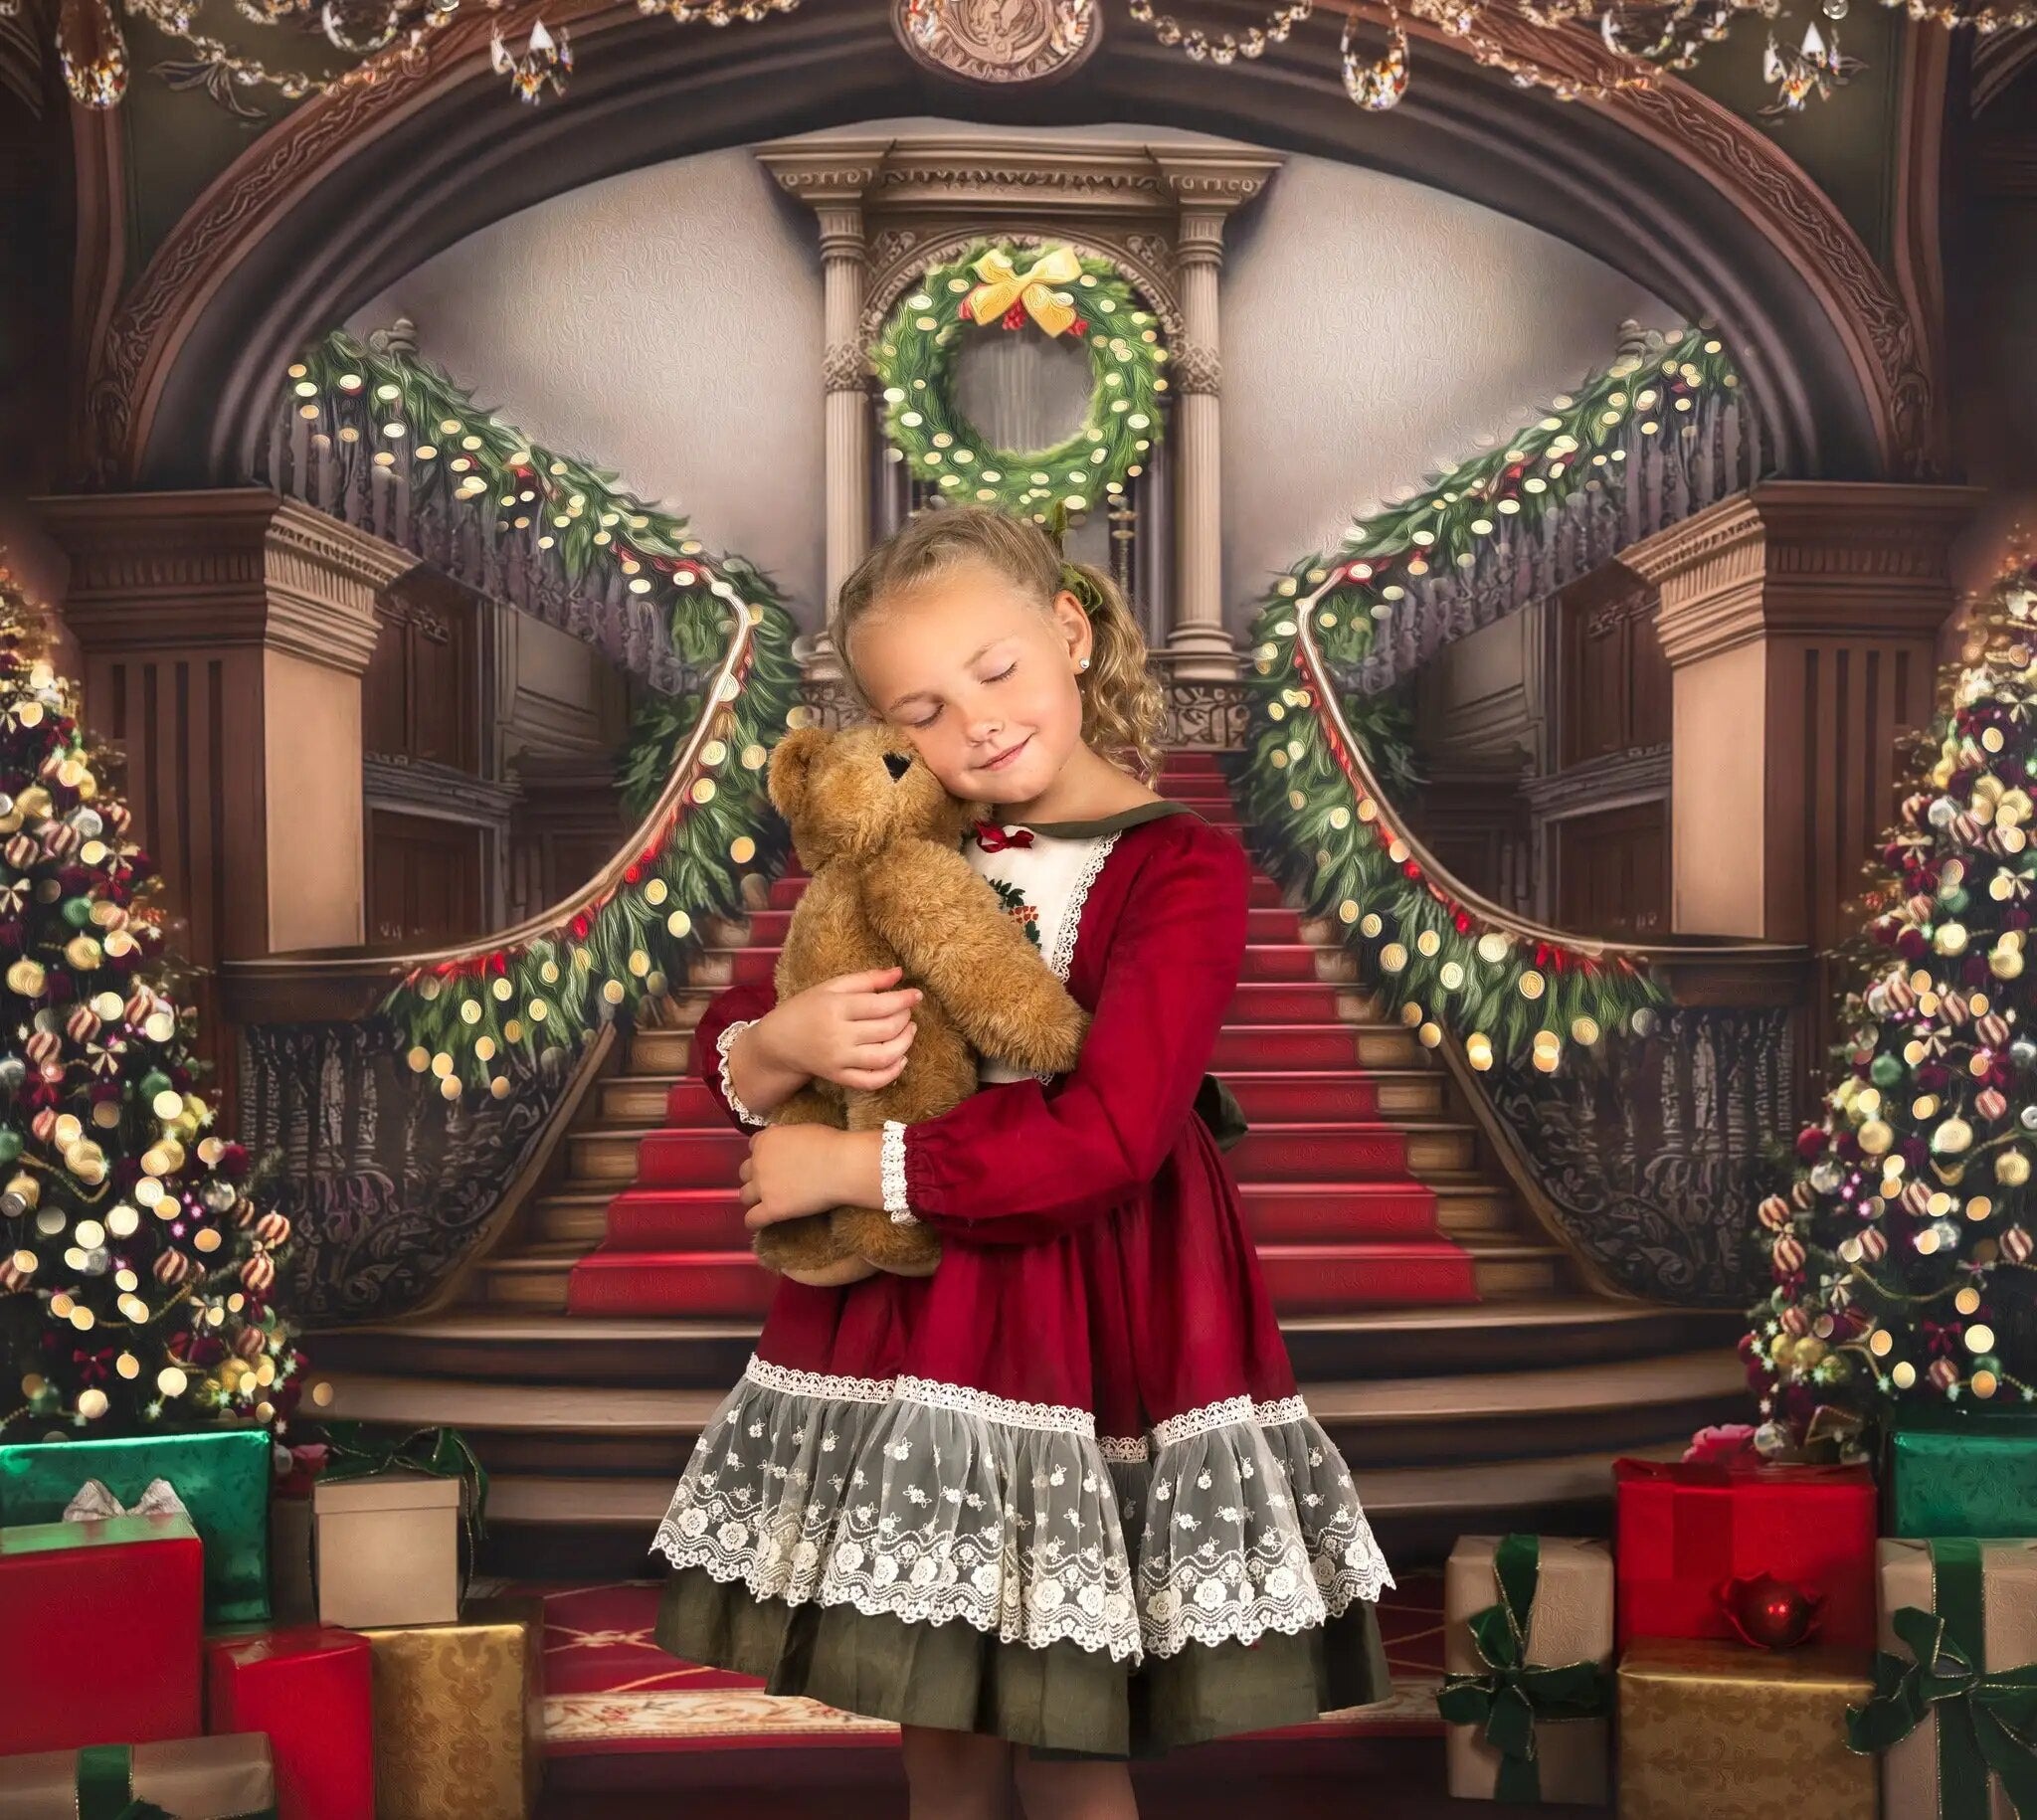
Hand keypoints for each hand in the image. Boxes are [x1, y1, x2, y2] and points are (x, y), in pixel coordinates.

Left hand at [740, 1126, 865, 1231]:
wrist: (842, 1166)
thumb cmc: (830, 1143)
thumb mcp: (802, 1129)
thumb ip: (784, 1134)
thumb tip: (776, 1132)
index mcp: (765, 1141)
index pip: (753, 1146)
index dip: (763, 1153)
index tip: (773, 1159)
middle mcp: (758, 1163)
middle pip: (745, 1172)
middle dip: (756, 1176)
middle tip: (772, 1181)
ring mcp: (763, 1187)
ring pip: (744, 1196)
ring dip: (753, 1198)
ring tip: (765, 1202)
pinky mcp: (772, 1208)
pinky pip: (752, 1219)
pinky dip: (753, 1221)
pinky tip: (759, 1223)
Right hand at [757, 965, 922, 1091]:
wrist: (779, 1041)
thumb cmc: (806, 1008)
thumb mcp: (832, 987)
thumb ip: (867, 979)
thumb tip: (899, 973)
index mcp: (836, 1008)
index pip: (880, 1005)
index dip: (904, 1000)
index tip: (917, 995)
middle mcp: (838, 1036)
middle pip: (886, 1030)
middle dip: (905, 1019)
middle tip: (907, 1012)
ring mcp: (839, 1060)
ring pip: (884, 1057)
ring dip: (905, 1044)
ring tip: (909, 1031)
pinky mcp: (838, 1078)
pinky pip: (871, 1081)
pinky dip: (892, 1073)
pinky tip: (900, 1059)